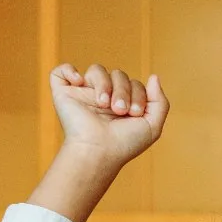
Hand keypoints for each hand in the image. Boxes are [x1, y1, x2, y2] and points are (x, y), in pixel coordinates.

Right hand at [49, 62, 168, 167]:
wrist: (99, 151)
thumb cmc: (124, 143)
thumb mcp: (152, 125)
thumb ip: (159, 102)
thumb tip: (154, 76)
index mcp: (123, 103)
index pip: (134, 83)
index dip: (138, 93)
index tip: (134, 113)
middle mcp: (104, 97)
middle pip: (118, 74)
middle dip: (123, 90)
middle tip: (120, 110)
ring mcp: (83, 94)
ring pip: (97, 69)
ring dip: (104, 84)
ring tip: (103, 104)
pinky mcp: (64, 93)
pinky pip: (61, 71)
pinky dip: (69, 70)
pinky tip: (79, 82)